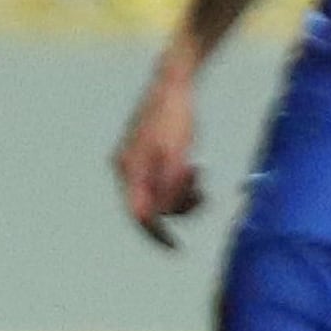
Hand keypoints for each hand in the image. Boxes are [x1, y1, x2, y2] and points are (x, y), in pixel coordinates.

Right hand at [113, 59, 202, 244]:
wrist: (174, 82)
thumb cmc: (177, 115)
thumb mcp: (177, 153)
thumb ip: (168, 186)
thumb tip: (160, 215)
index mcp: (130, 168)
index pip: (139, 214)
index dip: (157, 235)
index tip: (176, 249)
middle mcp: (126, 167)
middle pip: (151, 205)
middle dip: (179, 205)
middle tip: (204, 194)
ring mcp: (135, 160)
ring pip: (159, 194)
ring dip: (183, 192)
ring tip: (200, 174)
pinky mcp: (146, 154)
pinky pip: (161, 180)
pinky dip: (180, 181)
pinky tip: (195, 168)